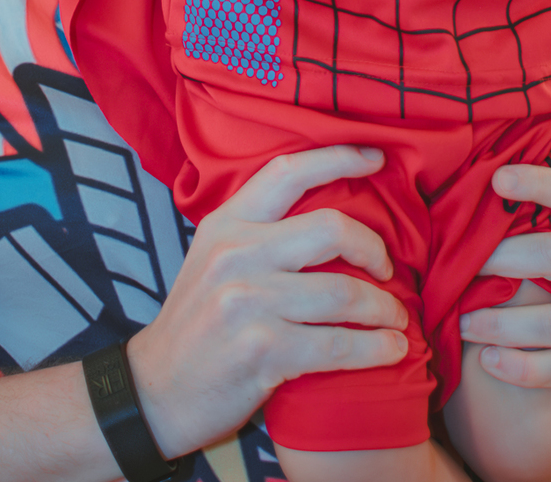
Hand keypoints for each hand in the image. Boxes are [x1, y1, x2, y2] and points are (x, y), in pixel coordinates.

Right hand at [126, 146, 407, 457]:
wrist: (154, 393)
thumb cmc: (197, 323)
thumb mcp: (213, 258)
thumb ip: (259, 231)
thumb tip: (329, 211)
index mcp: (226, 222)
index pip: (289, 172)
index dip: (339, 157)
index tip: (377, 158)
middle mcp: (236, 253)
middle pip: (332, 228)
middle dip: (373, 248)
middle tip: (387, 267)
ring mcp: (248, 301)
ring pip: (343, 292)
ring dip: (384, 307)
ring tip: (397, 318)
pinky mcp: (263, 350)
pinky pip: (338, 344)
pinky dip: (375, 349)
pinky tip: (392, 350)